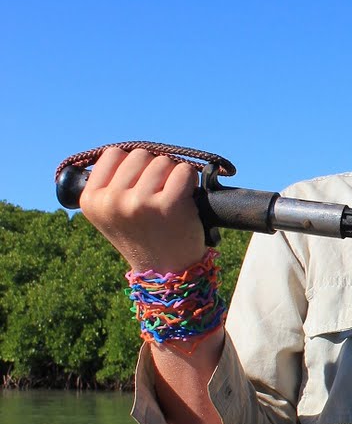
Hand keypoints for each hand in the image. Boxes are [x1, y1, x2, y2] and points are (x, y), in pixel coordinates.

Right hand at [79, 146, 208, 274]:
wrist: (166, 272)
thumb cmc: (143, 236)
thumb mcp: (112, 212)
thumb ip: (112, 182)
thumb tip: (128, 151)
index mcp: (91, 200)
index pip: (113, 154)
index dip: (132, 167)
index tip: (137, 187)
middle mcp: (111, 201)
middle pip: (139, 155)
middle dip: (153, 171)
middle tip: (156, 198)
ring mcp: (139, 203)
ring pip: (162, 161)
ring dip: (171, 176)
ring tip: (169, 202)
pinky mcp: (169, 205)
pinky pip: (183, 171)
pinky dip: (189, 181)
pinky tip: (185, 200)